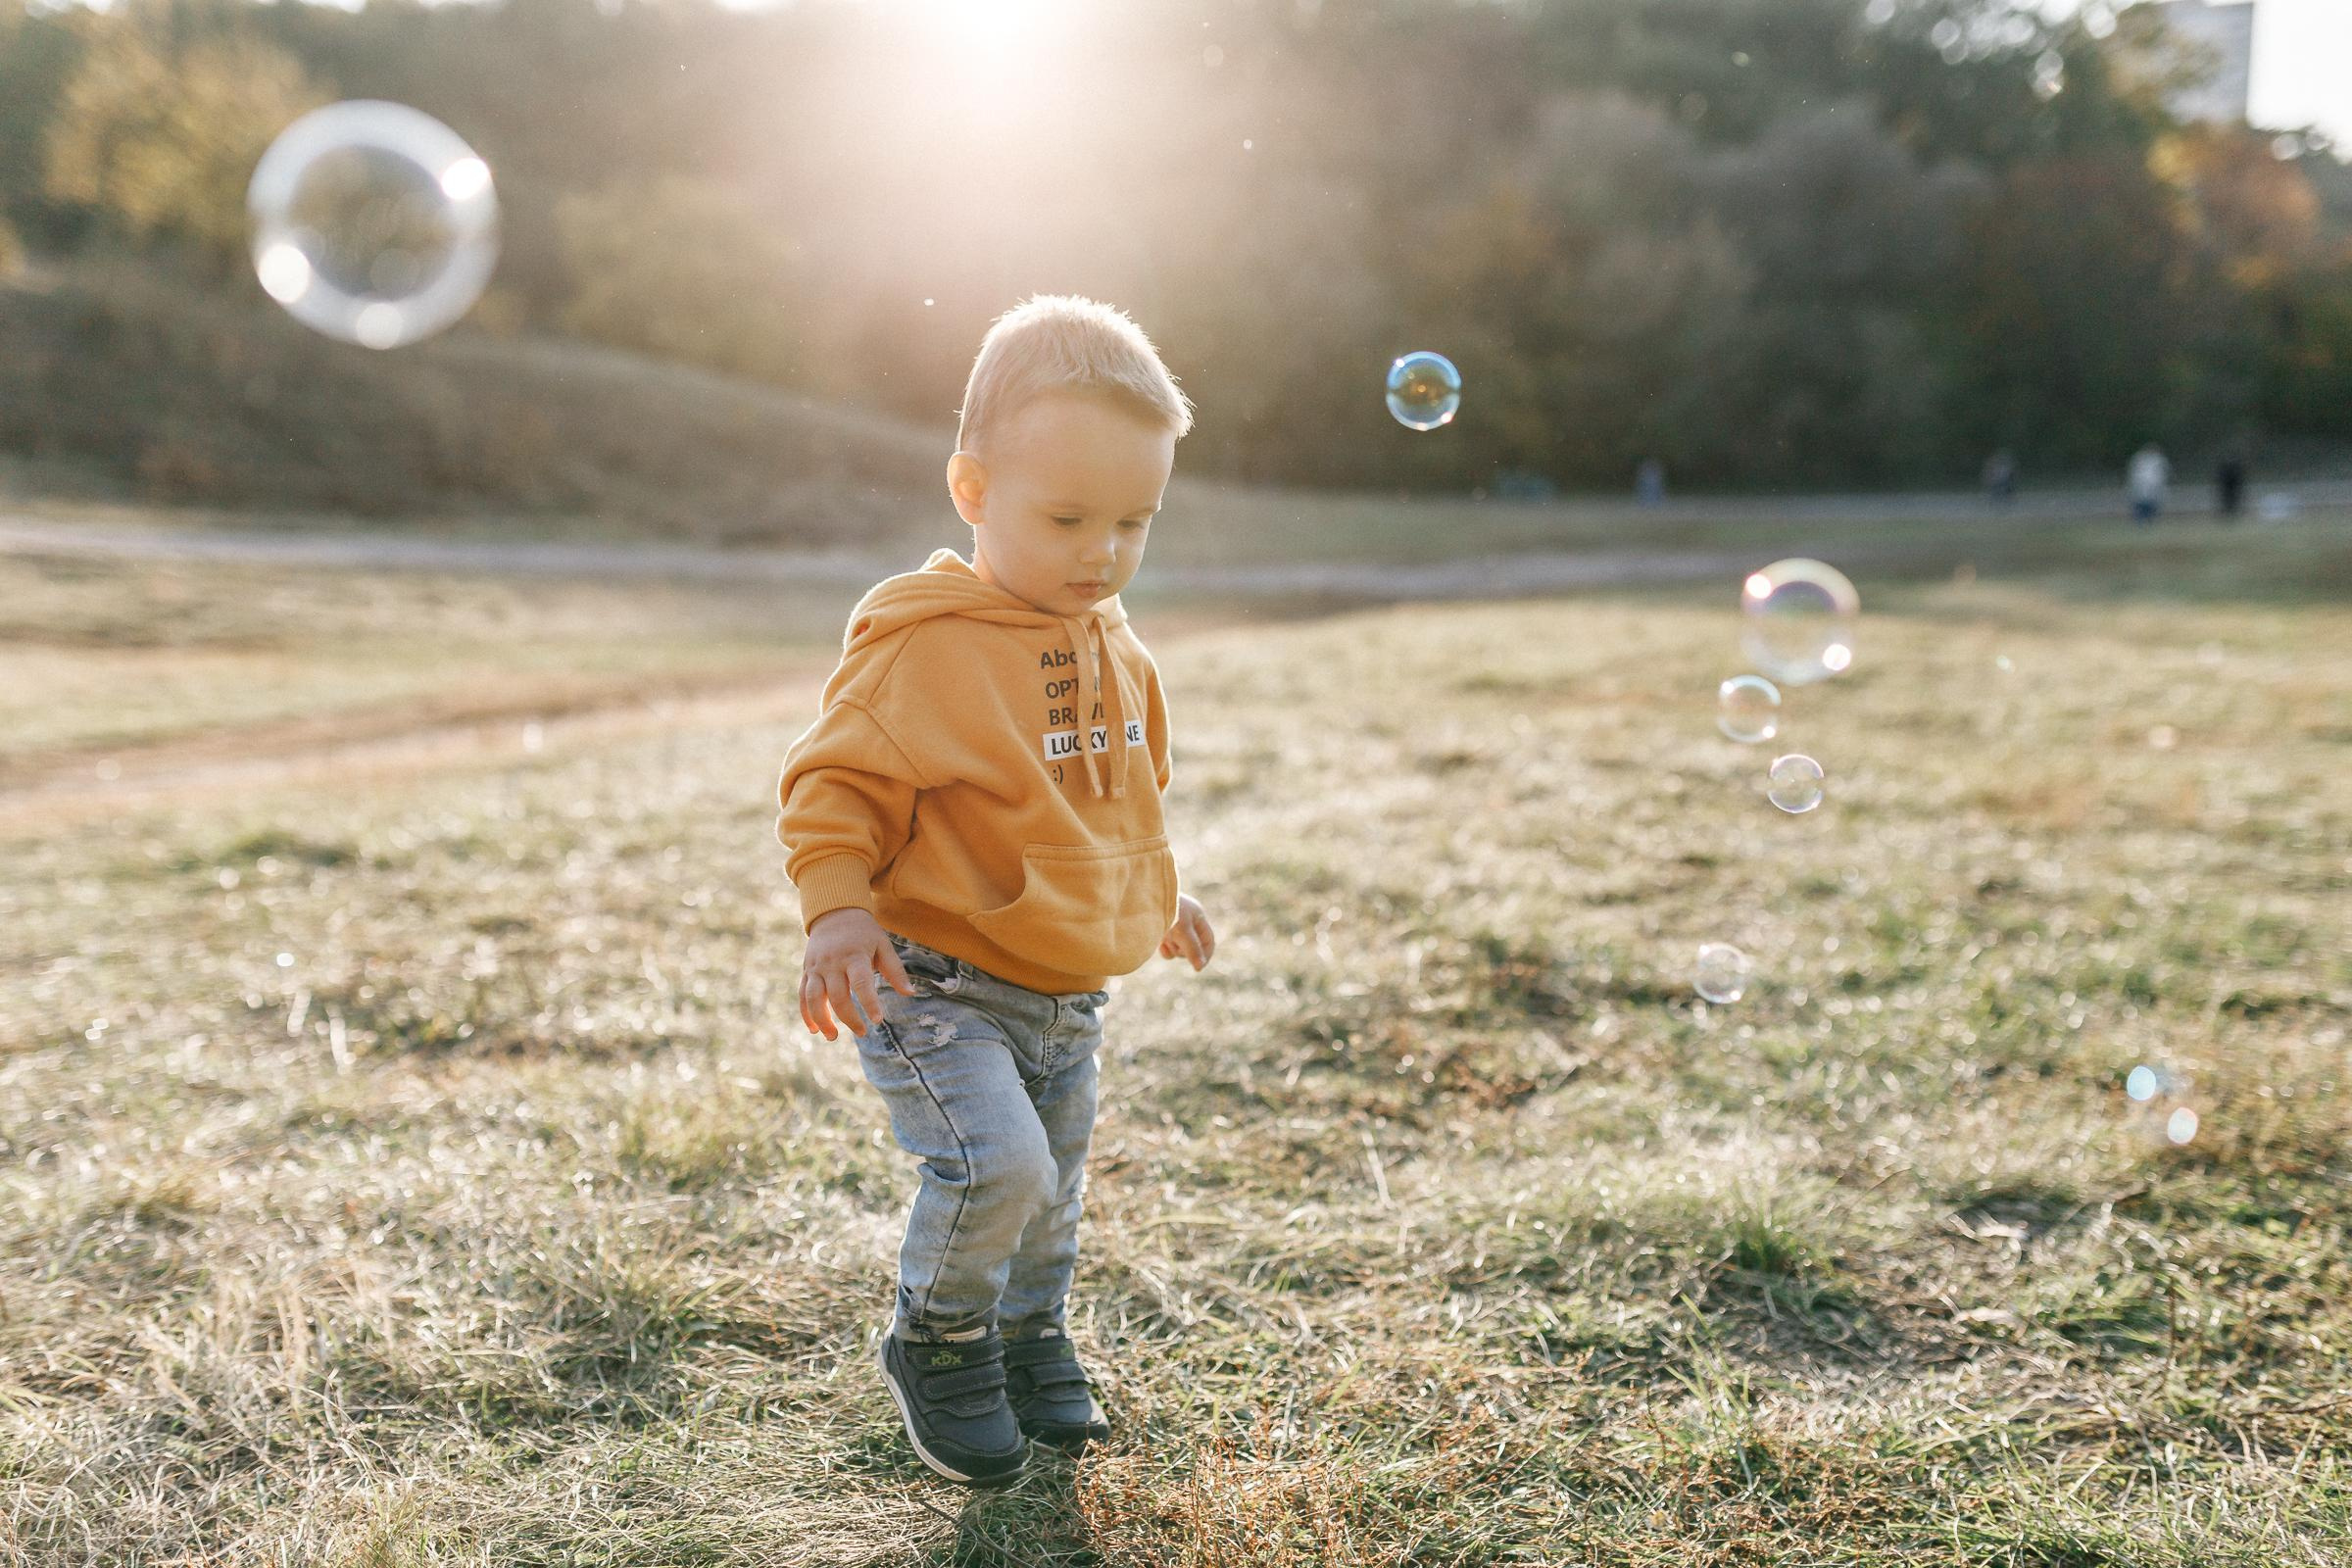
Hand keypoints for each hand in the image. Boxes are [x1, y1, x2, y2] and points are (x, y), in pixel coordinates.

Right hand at [800, 907, 915, 1040]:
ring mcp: (816, 967)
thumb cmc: (864, 932)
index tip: (878, 1020)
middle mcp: (832, 963)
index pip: (861, 983)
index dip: (869, 1003)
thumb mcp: (883, 945)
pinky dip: (806, 1013)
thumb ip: (895, 970)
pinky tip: (814, 1030)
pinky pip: (802, 995)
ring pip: (814, 998)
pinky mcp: (807, 971)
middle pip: (837, 996)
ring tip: (833, 1037)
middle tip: (862, 1033)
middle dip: (849, 1018)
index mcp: (854, 956)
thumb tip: (910, 994)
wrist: (834, 912)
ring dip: (822, 1020)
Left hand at [1157, 893, 1215, 971]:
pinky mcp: (1160, 930)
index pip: (1208, 940)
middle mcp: (1186, 919)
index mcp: (1196, 914)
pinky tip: (1160, 945)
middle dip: (1184, 949)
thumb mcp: (1181, 931)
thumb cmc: (1164, 911)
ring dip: (1173, 947)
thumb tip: (1200, 968)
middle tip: (1175, 943)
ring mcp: (1173, 925)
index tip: (1199, 967)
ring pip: (1179, 948)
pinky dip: (1165, 949)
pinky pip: (1168, 948)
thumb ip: (1192, 949)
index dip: (1205, 954)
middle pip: (1193, 946)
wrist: (1139, 900)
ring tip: (1165, 937)